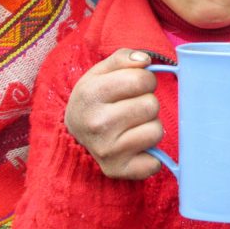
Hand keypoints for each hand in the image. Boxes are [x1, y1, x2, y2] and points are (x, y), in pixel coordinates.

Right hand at [64, 48, 163, 179]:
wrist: (73, 133)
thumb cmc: (95, 98)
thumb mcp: (100, 71)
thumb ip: (124, 58)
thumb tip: (145, 61)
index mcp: (91, 93)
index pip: (142, 79)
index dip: (145, 80)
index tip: (137, 86)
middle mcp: (96, 123)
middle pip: (151, 105)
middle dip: (147, 103)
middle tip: (133, 108)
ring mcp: (106, 150)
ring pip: (156, 131)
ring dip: (150, 127)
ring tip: (132, 126)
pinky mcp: (116, 170)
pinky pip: (154, 163)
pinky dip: (150, 155)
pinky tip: (134, 147)